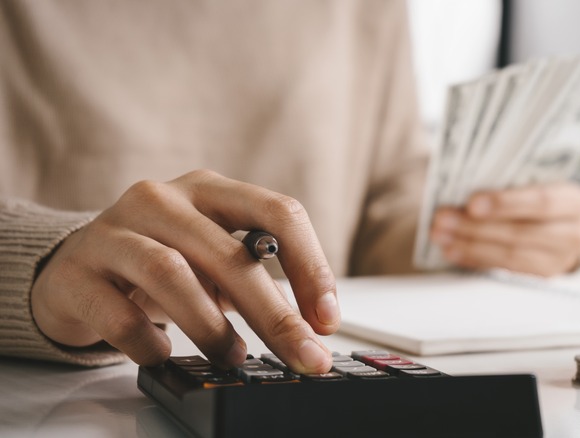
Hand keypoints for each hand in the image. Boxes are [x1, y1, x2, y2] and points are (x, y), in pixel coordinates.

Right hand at [31, 170, 339, 372]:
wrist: (74, 268)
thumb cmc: (159, 261)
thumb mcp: (212, 257)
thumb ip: (255, 279)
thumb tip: (309, 330)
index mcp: (210, 190)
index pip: (278, 213)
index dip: (311, 267)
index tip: (326, 319)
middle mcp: (163, 200)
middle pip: (229, 254)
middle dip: (274, 314)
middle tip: (302, 355)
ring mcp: (114, 231)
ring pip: (172, 275)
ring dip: (212, 327)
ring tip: (232, 356)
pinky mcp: (77, 273)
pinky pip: (119, 314)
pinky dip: (149, 342)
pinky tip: (162, 353)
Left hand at [430, 182, 579, 275]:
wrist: (560, 226)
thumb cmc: (538, 196)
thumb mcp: (534, 183)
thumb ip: (510, 180)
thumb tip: (462, 180)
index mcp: (573, 200)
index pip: (540, 201)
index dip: (505, 203)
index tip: (472, 203)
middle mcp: (574, 233)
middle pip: (520, 232)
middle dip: (476, 227)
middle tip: (443, 219)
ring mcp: (560, 260)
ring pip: (510, 255)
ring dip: (469, 245)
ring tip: (441, 236)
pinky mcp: (541, 278)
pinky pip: (504, 270)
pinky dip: (475, 259)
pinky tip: (453, 251)